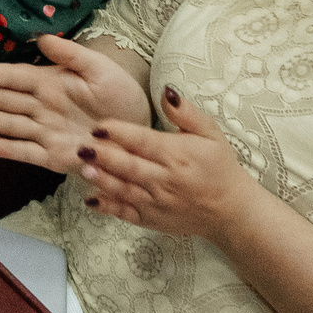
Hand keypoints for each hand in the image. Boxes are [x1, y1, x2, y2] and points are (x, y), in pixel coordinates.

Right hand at [0, 31, 153, 171]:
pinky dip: (6, 149)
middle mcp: (42, 107)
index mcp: (50, 82)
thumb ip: (70, 54)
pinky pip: (26, 152)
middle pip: (5, 101)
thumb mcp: (98, 68)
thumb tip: (41, 38)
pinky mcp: (54, 156)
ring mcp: (46, 132)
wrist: (138, 126)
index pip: (14, 77)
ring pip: (10, 124)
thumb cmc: (119, 93)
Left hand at [72, 81, 257, 241]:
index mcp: (177, 155)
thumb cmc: (220, 167)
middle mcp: (165, 180)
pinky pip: (126, 214)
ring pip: (124, 190)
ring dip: (102, 180)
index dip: (120, 133)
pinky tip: (91, 199)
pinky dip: (109, 207)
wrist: (231, 211)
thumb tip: (166, 91)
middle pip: (129, 166)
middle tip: (82, 147)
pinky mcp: (152, 220)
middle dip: (104, 156)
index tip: (99, 125)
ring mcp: (157, 202)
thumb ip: (186, 113)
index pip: (143, 142)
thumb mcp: (210, 133)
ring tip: (82, 169)